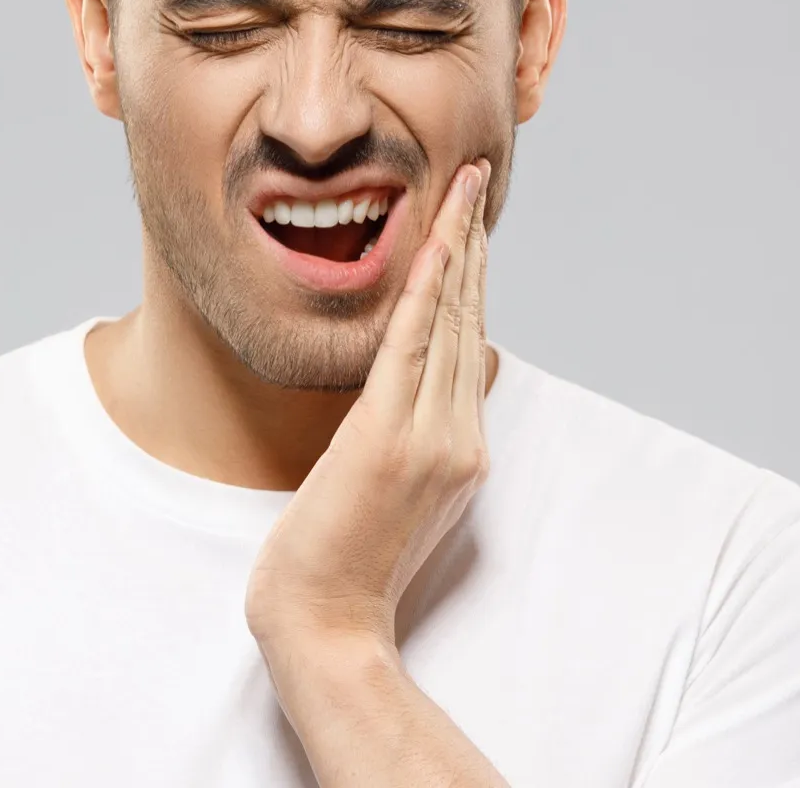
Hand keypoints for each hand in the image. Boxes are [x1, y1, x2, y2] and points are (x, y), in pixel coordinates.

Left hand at [245, 158, 492, 650]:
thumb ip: (417, 438)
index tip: (471, 224)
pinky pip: (411, 347)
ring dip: (457, 247)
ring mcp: (431, 439)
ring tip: (461, 187)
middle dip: (473, 243)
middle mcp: (459, 438)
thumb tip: (423, 391)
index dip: (474, 278)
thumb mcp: (395, 495)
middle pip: (472, 320)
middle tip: (474, 178)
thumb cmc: (345, 565)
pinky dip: (426, 291)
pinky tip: (432, 244)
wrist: (326, 622)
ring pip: (451, 323)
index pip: (472, 344)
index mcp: (462, 450)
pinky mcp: (389, 439)